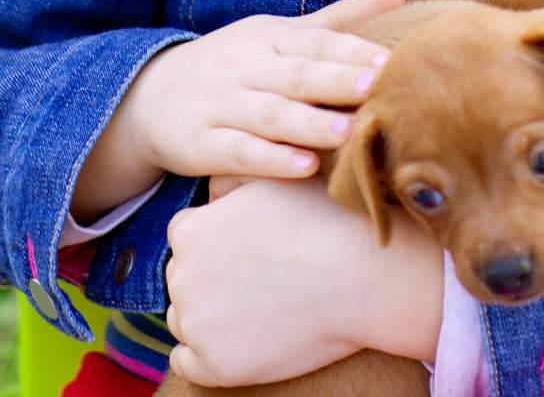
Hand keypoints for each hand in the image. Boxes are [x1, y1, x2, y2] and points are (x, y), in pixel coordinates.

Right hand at [131, 0, 405, 181]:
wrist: (151, 95)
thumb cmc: (235, 63)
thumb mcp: (279, 34)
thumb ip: (339, 19)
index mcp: (269, 38)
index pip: (315, 41)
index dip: (352, 50)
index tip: (393, 59)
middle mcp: (247, 67)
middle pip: (296, 74)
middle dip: (337, 79)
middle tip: (378, 85)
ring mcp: (223, 105)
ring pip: (270, 114)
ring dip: (309, 123)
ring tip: (348, 132)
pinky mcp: (204, 144)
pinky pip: (239, 151)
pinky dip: (271, 160)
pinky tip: (303, 168)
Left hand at [164, 173, 376, 384]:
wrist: (361, 273)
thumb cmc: (320, 219)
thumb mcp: (267, 179)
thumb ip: (227, 178)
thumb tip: (211, 187)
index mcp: (189, 230)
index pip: (185, 239)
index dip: (216, 245)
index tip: (247, 252)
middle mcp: (183, 275)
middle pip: (184, 279)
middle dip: (211, 279)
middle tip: (258, 281)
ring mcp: (197, 322)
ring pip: (185, 320)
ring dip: (210, 317)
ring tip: (258, 308)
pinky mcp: (215, 364)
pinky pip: (188, 363)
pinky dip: (208, 355)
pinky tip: (241, 341)